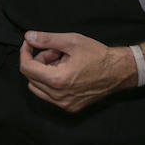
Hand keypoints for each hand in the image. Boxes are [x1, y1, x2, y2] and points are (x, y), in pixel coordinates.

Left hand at [18, 31, 134, 112]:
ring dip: (43, 73)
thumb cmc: (98, 55)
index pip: (26, 68)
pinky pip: (50, 96)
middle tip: (54, 51)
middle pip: (31, 77)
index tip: (30, 43)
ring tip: (61, 62)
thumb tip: (28, 37)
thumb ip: (47, 39)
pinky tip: (66, 72)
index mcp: (58, 80)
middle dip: (38, 61)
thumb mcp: (72, 41)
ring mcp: (65, 104)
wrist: (119, 71)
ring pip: (38, 88)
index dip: (25, 52)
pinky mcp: (70, 107)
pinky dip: (51, 83)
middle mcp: (59, 96)